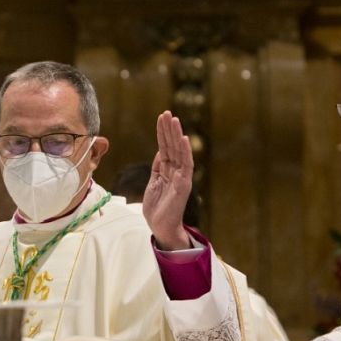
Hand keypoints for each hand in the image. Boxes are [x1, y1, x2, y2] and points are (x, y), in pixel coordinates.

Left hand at [143, 111, 192, 249]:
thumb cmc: (157, 208)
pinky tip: (183, 140)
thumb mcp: (153, 183)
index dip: (163, 133)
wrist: (160, 227)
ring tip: (174, 120)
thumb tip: (160, 152)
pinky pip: (186, 166)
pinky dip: (185, 152)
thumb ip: (158, 168)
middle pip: (172, 146)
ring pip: (179, 152)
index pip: (165, 147)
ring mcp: (181, 177)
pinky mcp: (184, 186)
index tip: (161, 117)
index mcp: (167, 170)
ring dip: (176, 136)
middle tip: (167, 113)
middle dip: (169, 129)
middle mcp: (176, 171)